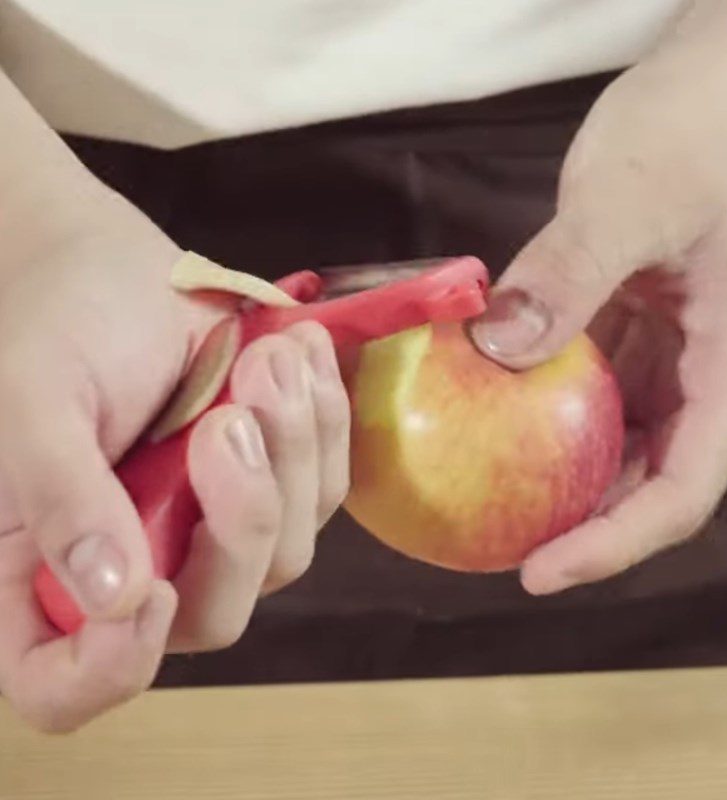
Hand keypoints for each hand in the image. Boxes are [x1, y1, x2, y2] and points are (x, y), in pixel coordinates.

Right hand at [0, 185, 349, 731]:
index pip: (63, 685)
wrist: (117, 270)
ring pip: (289, 549)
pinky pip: (327, 485)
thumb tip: (116, 596)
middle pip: (215, 615)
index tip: (148, 588)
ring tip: (270, 361)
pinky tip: (300, 354)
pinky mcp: (274, 480)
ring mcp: (213, 528)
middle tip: (229, 419)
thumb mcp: (31, 404)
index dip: (109, 669)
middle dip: (243, 519)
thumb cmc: (55, 328)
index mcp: (45, 568)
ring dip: (292, 449)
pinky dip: (326, 420)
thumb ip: (59, 498)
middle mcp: (139, 566)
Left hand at [472, 0, 726, 593]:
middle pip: (652, 477)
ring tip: (491, 491)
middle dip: (583, 521)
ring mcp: (685, 342)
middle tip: (498, 541)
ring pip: (626, 433)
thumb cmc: (713, 117)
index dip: (613, 545)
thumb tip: (498, 348)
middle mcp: (716, 367)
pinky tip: (500, 404)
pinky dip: (554, 402)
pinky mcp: (651, 313)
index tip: (536, 572)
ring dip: (565, 466)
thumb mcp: (634, 193)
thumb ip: (568, 274)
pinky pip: (603, 379)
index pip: (682, 491)